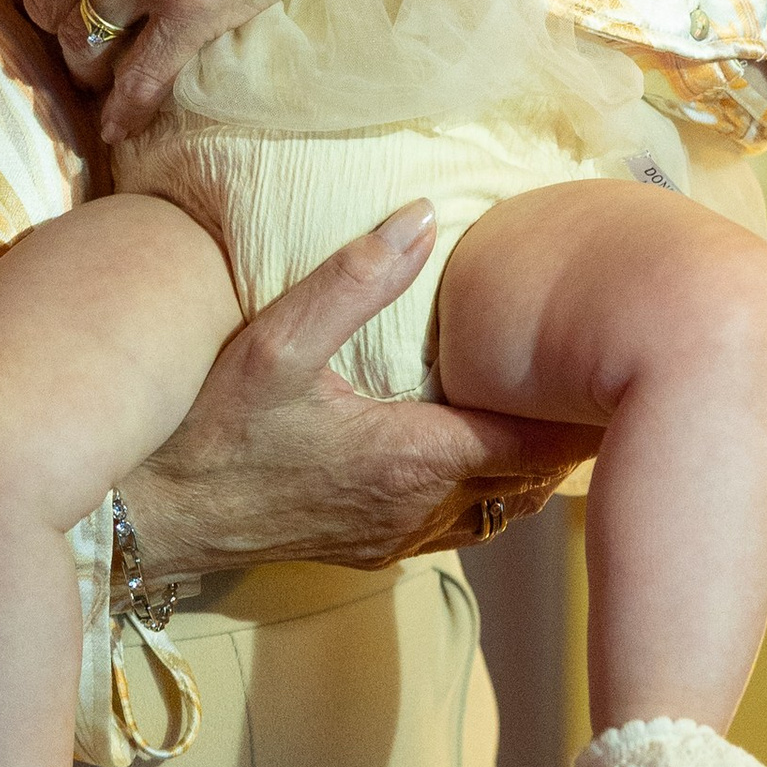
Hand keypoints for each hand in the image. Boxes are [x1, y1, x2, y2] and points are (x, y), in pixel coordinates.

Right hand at [117, 205, 585, 575]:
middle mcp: (418, 509)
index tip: (613, 373)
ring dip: (526, 471)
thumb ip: (354, 280)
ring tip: (550, 415)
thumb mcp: (276, 342)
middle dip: (565, 439)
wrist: (152, 519)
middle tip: (599, 386)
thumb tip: (421, 216)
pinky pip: (456, 528)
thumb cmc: (211, 430)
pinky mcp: (370, 550)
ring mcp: (395, 537)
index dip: (577, 412)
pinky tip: (474, 456)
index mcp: (413, 457)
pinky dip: (485, 495)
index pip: (532, 443)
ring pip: (496, 512)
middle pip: (528, 482)